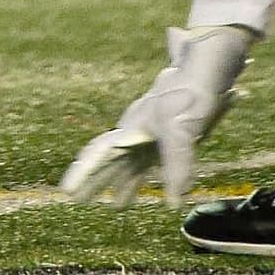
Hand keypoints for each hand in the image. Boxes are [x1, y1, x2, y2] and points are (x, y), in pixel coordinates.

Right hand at [61, 25, 250, 207]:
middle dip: (93, 180)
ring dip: (122, 182)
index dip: (81, 173)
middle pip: (109, 160)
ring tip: (118, 206)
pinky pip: (155, 162)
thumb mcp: (181, 132)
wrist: (208, 69)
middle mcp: (136, 131)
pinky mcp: (172, 136)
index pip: (99, 153)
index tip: (66, 191)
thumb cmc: (189, 95)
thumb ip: (176, 166)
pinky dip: (153, 177)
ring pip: (130, 162)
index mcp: (131, 127)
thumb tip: (172, 201)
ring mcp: (153, 134)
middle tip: (76, 200)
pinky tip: (160, 191)